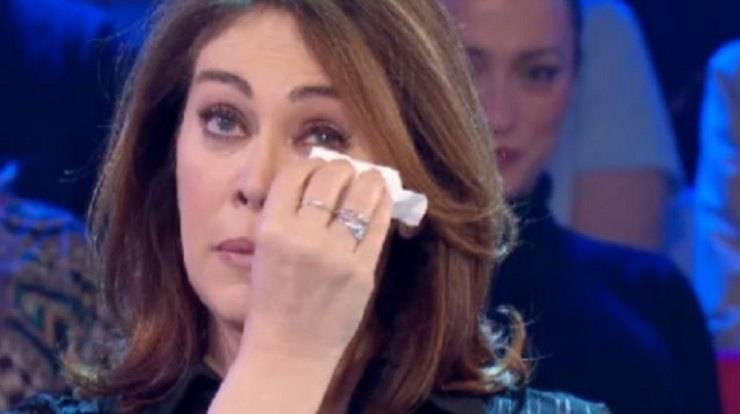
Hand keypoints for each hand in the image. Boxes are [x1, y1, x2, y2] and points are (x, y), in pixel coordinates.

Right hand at [241, 158, 392, 360]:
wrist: (287, 352)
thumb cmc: (273, 301)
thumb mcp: (265, 251)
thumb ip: (288, 216)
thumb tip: (320, 177)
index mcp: (271, 229)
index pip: (296, 173)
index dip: (312, 163)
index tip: (320, 167)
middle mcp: (302, 237)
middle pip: (332, 176)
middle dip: (342, 168)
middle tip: (347, 173)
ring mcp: (335, 255)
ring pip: (362, 194)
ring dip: (369, 180)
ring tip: (370, 181)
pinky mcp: (361, 272)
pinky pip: (379, 225)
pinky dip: (383, 206)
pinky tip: (382, 200)